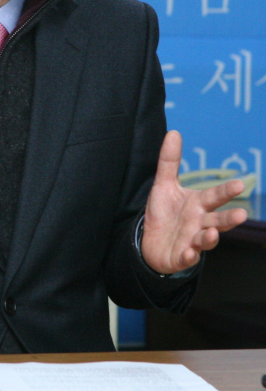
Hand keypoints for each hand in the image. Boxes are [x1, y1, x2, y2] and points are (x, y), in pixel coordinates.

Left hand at [141, 130, 247, 274]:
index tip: (239, 184)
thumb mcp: (164, 184)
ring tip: (211, 234)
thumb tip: (174, 132)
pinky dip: (189, 257)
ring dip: (210, 238)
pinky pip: (187, 258)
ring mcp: (191, 241)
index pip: (214, 196)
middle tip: (241, 214)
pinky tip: (190, 253)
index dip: (226, 191)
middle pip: (217, 221)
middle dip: (229, 218)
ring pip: (205, 241)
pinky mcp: (180, 257)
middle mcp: (199, 223)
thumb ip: (169, 161)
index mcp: (198, 205)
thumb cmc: (164, 212)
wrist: (150, 240)